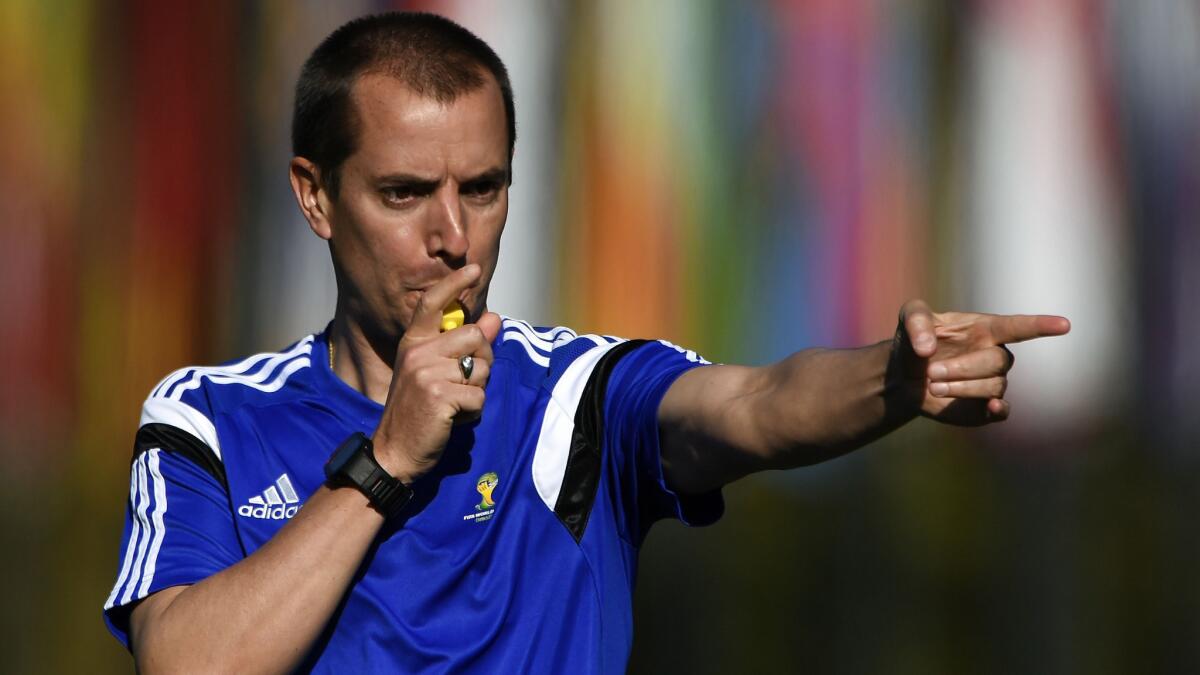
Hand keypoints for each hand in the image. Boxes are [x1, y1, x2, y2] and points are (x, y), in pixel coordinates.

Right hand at [371, 264, 501, 481]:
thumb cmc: (417, 410)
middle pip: (474, 336)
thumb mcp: (433, 372)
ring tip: (454, 403)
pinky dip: (474, 412)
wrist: (394, 450)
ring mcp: (427, 372)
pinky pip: (479, 396)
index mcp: (413, 342)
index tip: (473, 268)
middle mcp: (418, 351)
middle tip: (464, 383)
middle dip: (481, 361)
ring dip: (477, 390)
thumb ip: (462, 345)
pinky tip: (453, 419)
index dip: (454, 283)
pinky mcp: (440, 396)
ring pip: (481, 368)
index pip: (433, 303)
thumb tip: (493, 319)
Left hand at [892, 299, 1069, 425]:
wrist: (902, 377)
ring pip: (994, 386)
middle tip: (932, 372)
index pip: (1017, 326)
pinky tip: (991, 407)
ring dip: (962, 387)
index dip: (1039, 325)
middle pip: (997, 362)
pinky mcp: (984, 407)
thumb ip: (917, 322)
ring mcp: (992, 381)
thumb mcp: (909, 318)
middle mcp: (994, 354)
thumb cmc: (913, 342)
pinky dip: (999, 409)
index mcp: (984, 328)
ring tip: (933, 386)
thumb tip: (928, 348)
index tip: (1064, 325)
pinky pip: (1002, 410)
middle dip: (963, 368)